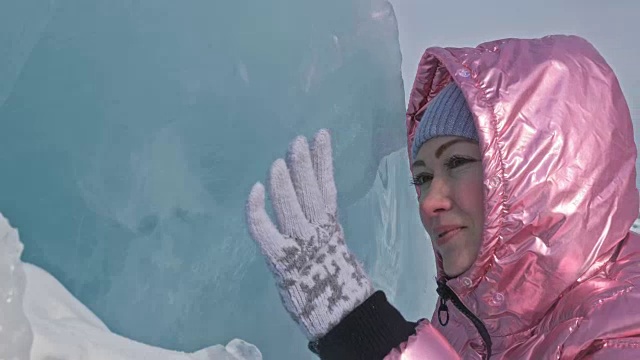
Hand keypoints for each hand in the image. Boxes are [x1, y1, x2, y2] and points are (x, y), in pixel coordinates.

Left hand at [245, 129, 372, 339]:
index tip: (321, 136)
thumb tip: (318, 220)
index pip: (327, 187)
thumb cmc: (339, 290)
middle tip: (298, 140)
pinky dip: (257, 209)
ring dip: (284, 180)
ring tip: (279, 161)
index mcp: (332, 229)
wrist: (343, 318)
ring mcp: (299, 243)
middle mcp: (317, 231)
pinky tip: (254, 190)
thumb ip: (325, 235)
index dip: (323, 160)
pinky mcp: (280, 259)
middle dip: (305, 163)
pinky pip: (264, 229)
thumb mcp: (337, 254)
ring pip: (290, 204)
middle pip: (310, 190)